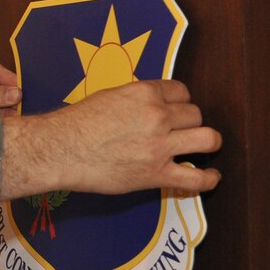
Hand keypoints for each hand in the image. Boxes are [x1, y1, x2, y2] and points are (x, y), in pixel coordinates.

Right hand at [0, 80, 221, 198]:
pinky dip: (210, 178)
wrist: (59, 150)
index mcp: (144, 93)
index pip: (182, 91)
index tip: (175, 111)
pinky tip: (211, 176)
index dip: (180, 102)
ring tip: (200, 148)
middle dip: (188, 122)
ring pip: (207, 138)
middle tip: (179, 132)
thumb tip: (151, 107)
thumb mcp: (108, 97)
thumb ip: (136, 100)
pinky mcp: (156, 173)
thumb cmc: (75, 124)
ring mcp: (159, 145)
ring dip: (206, 142)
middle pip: (196, 114)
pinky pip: (197, 178)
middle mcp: (157, 115)